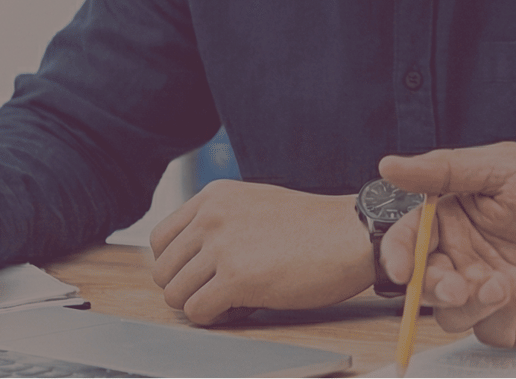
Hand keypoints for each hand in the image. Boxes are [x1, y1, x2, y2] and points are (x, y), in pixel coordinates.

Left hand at [149, 179, 371, 325]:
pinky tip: (245, 307)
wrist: (354, 235)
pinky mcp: (236, 278)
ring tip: (235, 299)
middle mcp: (212, 217)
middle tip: (222, 290)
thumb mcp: (258, 205)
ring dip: (202, 304)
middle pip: (164, 270)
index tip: (202, 274)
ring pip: (174, 295)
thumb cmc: (316, 227)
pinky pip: (197, 312)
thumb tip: (191, 258)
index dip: (178, 265)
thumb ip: (222, 222)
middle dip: (189, 287)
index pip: (161, 239)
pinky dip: (217, 318)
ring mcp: (223, 246)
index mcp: (215, 196)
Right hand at [377, 142, 515, 347]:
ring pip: (449, 314)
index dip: (395, 255)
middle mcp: (465, 257)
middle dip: (432, 286)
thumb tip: (390, 165)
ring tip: (504, 283)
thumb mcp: (507, 166)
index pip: (408, 239)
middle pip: (422, 283)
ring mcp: (487, 292)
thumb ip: (448, 169)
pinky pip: (488, 329)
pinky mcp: (513, 321)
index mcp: (455, 217)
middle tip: (457, 283)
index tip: (400, 268)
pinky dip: (503, 313)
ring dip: (469, 302)